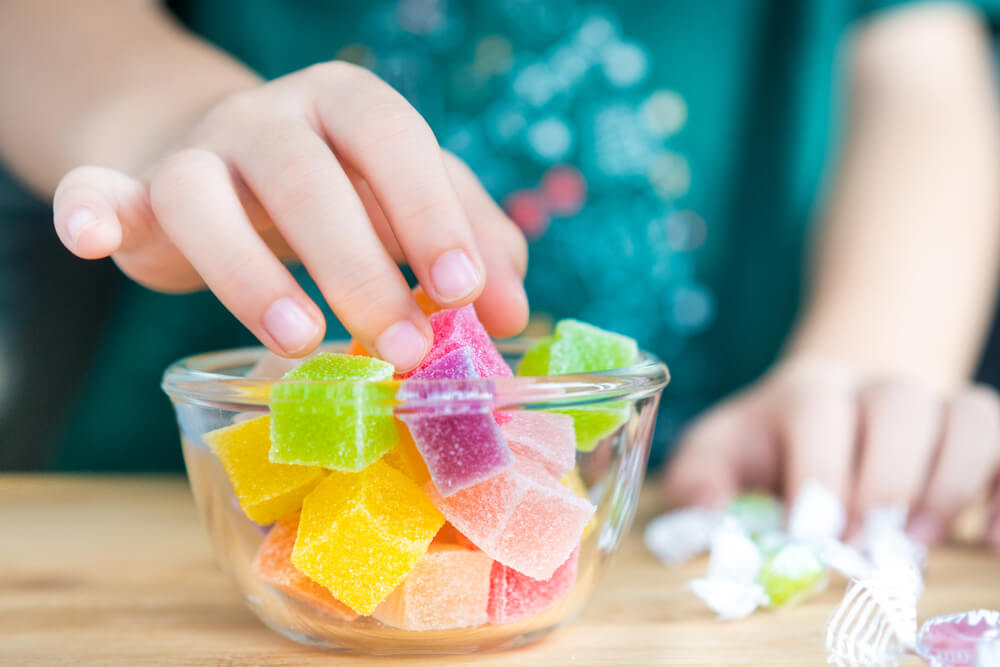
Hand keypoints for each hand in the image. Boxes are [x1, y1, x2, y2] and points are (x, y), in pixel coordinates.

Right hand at [51, 62, 527, 369]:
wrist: (227, 167)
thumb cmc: (341, 193)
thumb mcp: (409, 206)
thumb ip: (469, 245)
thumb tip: (515, 314)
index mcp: (349, 109)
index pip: (396, 139)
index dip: (429, 212)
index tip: (464, 291)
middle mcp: (270, 118)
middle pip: (308, 177)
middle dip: (360, 266)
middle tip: (407, 348)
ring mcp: (197, 152)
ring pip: (207, 195)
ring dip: (254, 273)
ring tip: (304, 341)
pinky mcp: (133, 192)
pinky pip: (98, 191)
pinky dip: (92, 211)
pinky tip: (96, 237)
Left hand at [661, 357, 999, 547]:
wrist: (827, 411)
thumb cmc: (767, 444)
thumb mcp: (717, 452)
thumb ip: (698, 475)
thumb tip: (708, 509)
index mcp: (808, 389)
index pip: (819, 408)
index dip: (820, 468)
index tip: (811, 533)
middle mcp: (875, 386)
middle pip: (898, 405)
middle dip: (884, 481)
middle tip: (863, 548)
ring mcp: (933, 405)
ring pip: (967, 414)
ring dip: (949, 484)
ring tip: (917, 545)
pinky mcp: (972, 432)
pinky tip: (991, 542)